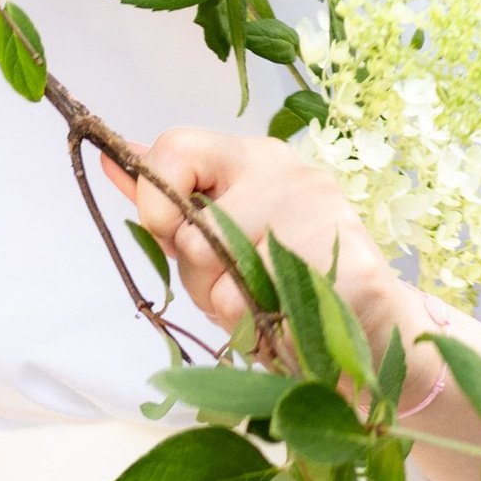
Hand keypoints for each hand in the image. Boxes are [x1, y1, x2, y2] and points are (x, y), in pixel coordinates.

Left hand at [105, 126, 408, 362]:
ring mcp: (325, 216)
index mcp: (256, 158)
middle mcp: (291, 174)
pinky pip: (268, 311)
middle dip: (200, 275)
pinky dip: (266, 333)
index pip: (176, 147)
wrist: (368, 330)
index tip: (168, 234)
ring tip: (266, 309)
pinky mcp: (353, 266)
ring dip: (233, 310)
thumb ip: (169, 203)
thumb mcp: (217, 238)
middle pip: (194, 227)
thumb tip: (112, 157)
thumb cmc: (281, 282)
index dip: (155, 199)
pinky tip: (289, 324)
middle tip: (237, 286)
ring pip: (227, 278)